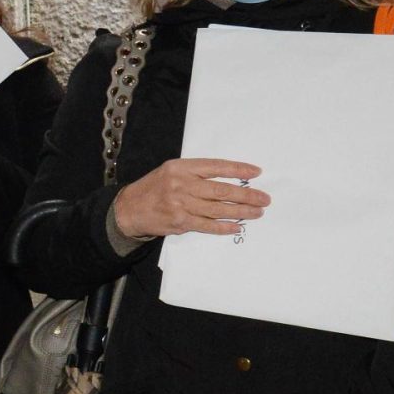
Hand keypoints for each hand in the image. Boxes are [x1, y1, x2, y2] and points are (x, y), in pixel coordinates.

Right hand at [111, 159, 268, 239]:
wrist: (129, 209)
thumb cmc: (154, 188)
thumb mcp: (171, 171)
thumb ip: (196, 173)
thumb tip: (229, 180)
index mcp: (181, 167)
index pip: (216, 166)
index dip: (238, 169)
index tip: (256, 172)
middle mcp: (181, 184)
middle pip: (221, 190)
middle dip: (246, 195)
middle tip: (264, 198)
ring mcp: (181, 204)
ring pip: (218, 209)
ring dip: (240, 212)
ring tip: (257, 212)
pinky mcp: (180, 222)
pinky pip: (207, 225)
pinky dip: (224, 226)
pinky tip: (236, 226)